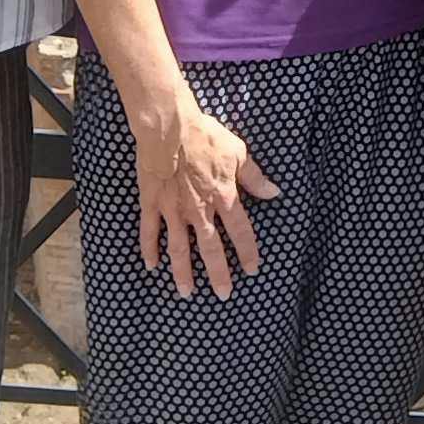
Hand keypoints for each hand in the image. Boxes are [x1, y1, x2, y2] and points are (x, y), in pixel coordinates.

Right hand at [132, 103, 280, 297]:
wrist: (169, 128)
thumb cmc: (205, 136)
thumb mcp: (238, 153)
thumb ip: (254, 177)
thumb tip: (274, 192)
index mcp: (223, 197)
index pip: (241, 231)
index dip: (248, 252)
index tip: (253, 269)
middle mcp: (199, 210)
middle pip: (211, 249)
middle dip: (218, 273)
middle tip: (223, 294)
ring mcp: (173, 210)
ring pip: (178, 249)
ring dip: (183, 272)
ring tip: (187, 293)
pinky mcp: (152, 204)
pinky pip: (149, 232)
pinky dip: (149, 250)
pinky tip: (151, 266)